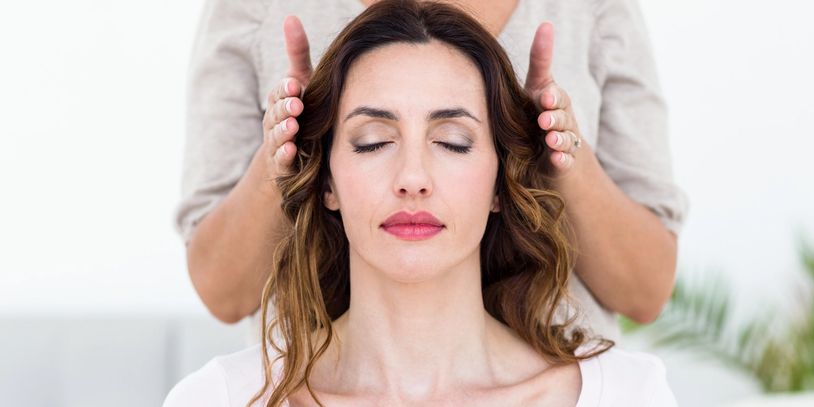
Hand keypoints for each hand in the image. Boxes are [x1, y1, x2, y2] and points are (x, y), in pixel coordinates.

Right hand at [261, 16, 312, 176]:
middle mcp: (275, 121)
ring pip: (277, 136)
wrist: (293, 152)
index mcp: (280, 100)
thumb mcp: (303, 80)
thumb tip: (291, 17)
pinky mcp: (282, 164)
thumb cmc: (302, 110)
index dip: (286, 90)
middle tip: (297, 105)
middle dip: (285, 108)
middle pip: (276, 113)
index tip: (296, 86)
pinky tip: (292, 152)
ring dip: (284, 131)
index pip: (280, 93)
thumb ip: (297, 52)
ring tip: (293, 127)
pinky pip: (281, 160)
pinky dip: (285, 156)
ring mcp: (277, 143)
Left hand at [525, 22, 584, 173]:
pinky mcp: (562, 161)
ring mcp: (564, 141)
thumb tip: (545, 25)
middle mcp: (561, 119)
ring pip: (565, 138)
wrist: (549, 153)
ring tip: (550, 139)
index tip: (544, 96)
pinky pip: (565, 160)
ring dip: (558, 138)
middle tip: (544, 116)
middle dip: (555, 115)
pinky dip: (561, 160)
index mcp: (552, 101)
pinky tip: (556, 159)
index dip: (552, 96)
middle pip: (562, 115)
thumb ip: (539, 60)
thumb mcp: (534, 87)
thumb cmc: (536, 114)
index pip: (554, 93)